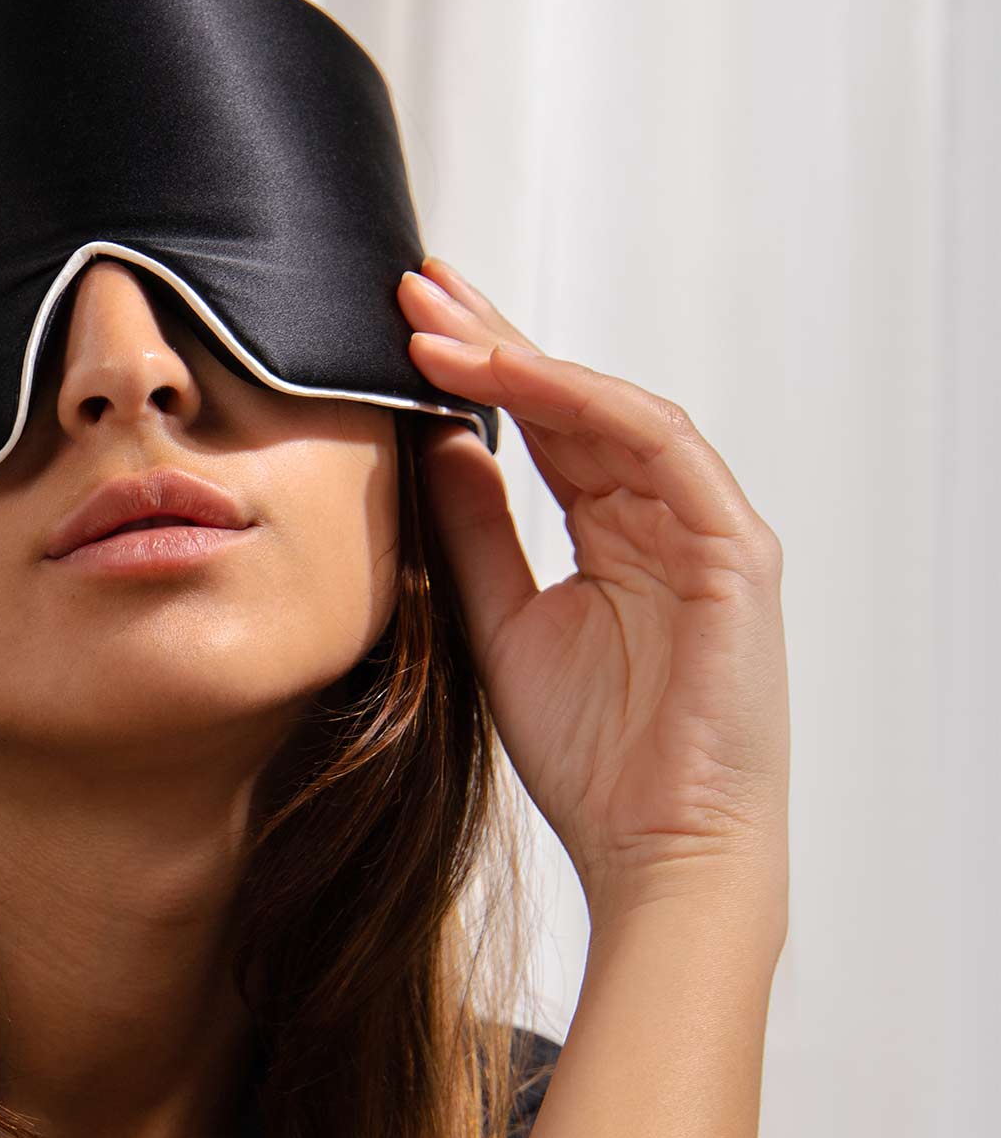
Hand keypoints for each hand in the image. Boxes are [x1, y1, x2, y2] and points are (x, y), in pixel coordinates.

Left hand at [397, 258, 788, 944]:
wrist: (656, 853)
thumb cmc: (591, 756)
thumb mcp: (501, 622)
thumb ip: (475, 531)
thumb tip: (436, 444)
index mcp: (615, 533)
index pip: (540, 428)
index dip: (475, 371)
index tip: (403, 326)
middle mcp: (662, 516)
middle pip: (569, 401)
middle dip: (490, 337)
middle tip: (416, 284)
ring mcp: (704, 526)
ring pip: (608, 409)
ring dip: (521, 358)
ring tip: (436, 326)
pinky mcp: (734, 547)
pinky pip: (656, 446)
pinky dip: (579, 402)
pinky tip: (508, 373)